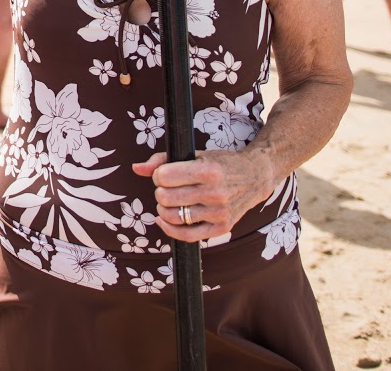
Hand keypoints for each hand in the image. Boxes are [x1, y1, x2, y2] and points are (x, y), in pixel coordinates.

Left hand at [132, 149, 274, 242]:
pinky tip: (163, 220)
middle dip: (160, 192)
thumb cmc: (220, 163)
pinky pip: (187, 236)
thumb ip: (162, 160)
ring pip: (173, 217)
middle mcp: (215, 193)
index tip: (164, 174)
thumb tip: (136, 168)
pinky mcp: (222, 228)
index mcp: (208, 171)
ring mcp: (219, 213)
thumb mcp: (195, 154)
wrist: (254, 177)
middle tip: (167, 188)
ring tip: (168, 201)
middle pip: (166, 198)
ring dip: (163, 209)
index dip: (158, 175)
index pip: (164, 177)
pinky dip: (169, 229)